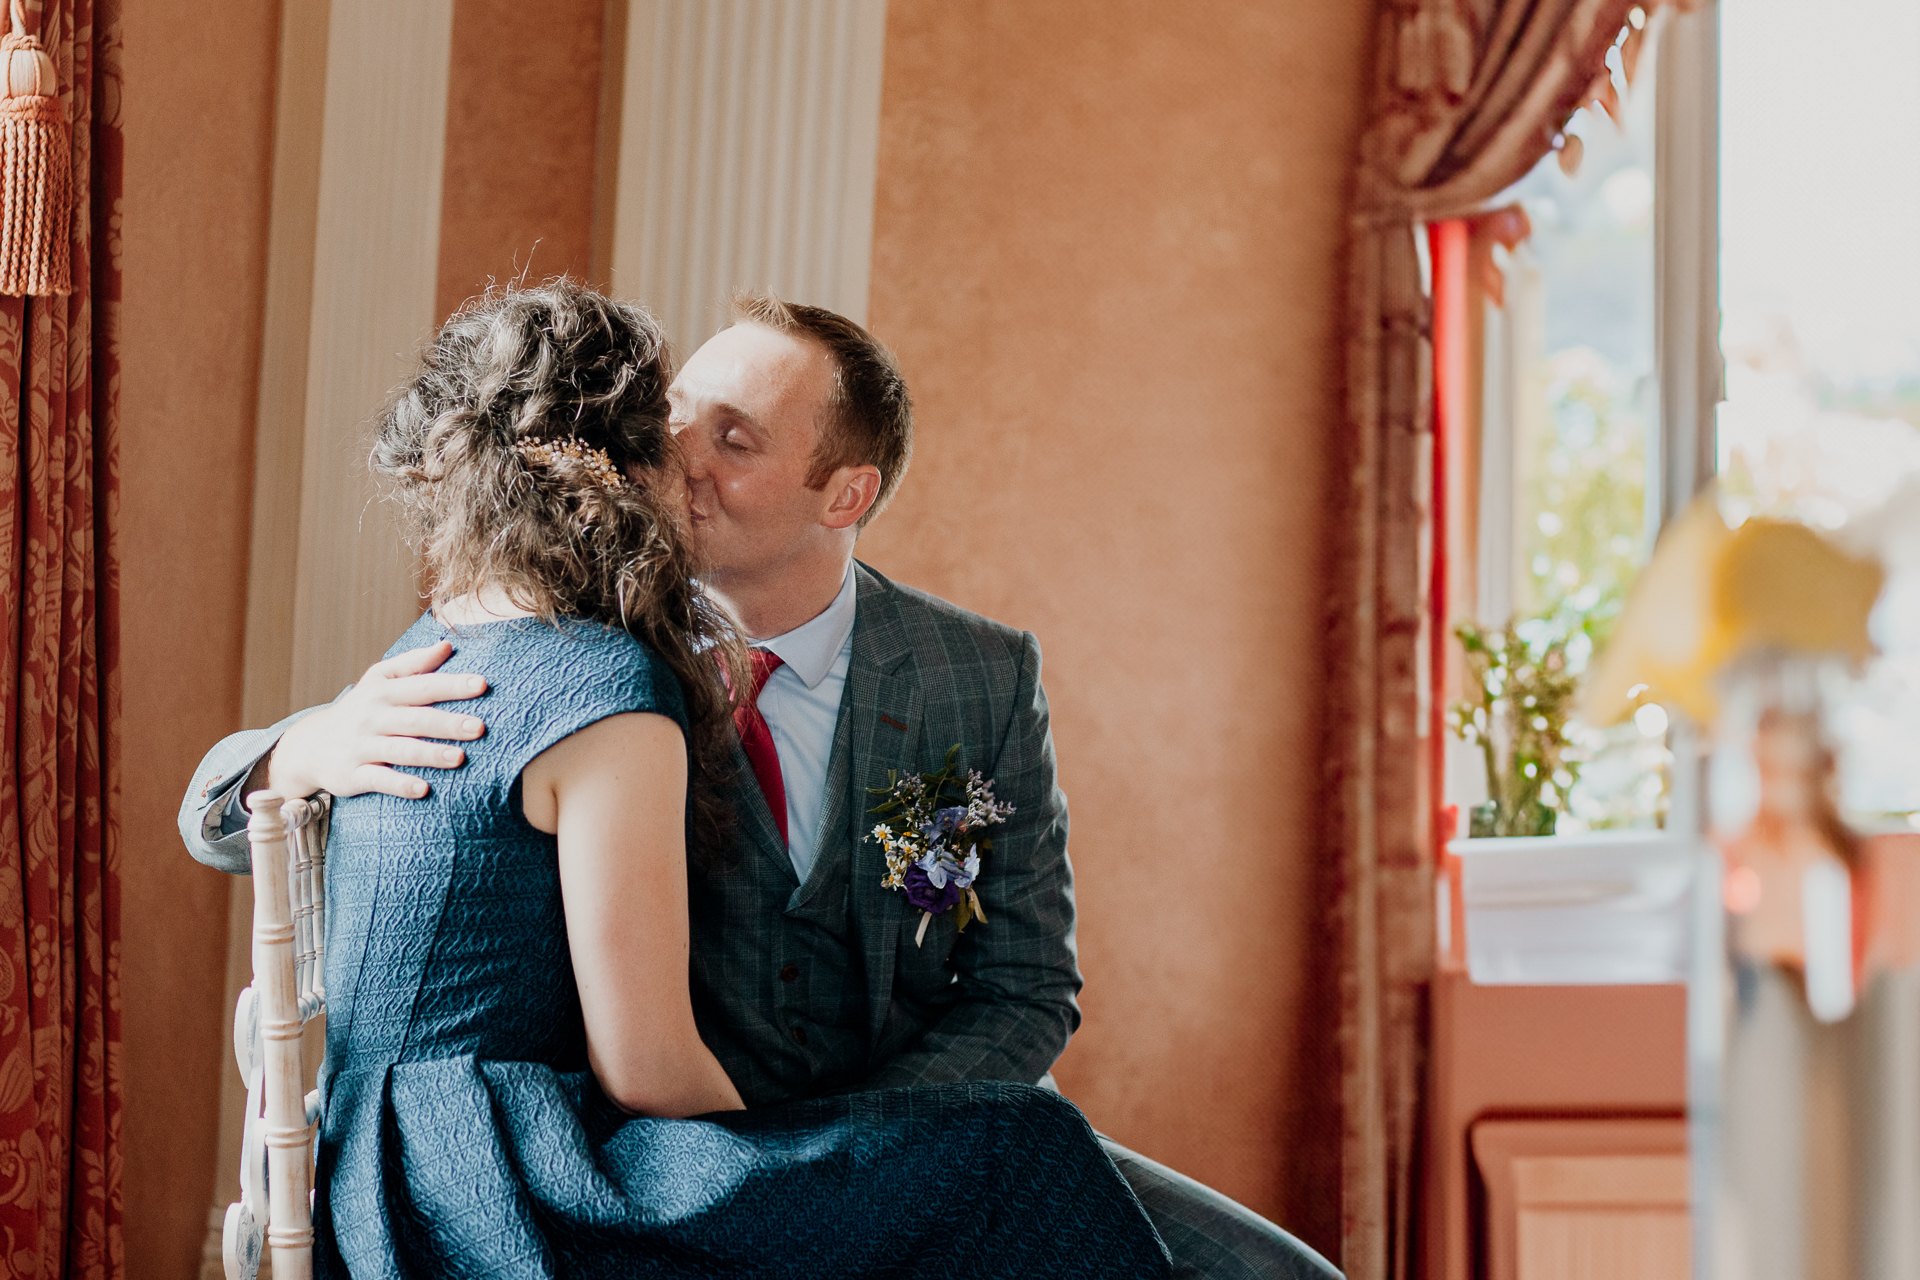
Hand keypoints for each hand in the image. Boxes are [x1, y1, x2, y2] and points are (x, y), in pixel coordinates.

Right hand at [256, 641, 487, 800]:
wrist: (310, 745)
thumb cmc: (361, 709)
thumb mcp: (379, 680)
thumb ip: (414, 663)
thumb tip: (447, 645)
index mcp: (383, 692)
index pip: (422, 686)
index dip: (451, 685)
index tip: (481, 684)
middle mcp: (372, 718)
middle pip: (414, 719)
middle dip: (447, 723)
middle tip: (479, 727)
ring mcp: (361, 747)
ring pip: (399, 750)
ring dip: (429, 754)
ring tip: (459, 758)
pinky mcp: (352, 775)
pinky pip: (378, 780)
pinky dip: (400, 784)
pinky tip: (423, 789)